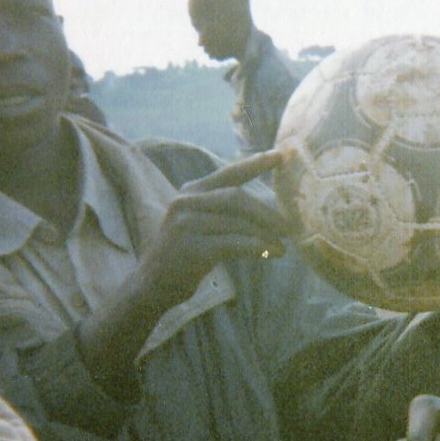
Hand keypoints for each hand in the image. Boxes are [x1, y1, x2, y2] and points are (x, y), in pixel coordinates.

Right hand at [135, 148, 296, 310]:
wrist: (152, 285)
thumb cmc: (184, 256)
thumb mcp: (200, 225)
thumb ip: (224, 213)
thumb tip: (269, 214)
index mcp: (190, 192)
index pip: (228, 174)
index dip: (256, 164)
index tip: (281, 155)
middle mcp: (185, 203)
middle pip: (236, 198)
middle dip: (266, 212)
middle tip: (287, 227)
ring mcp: (186, 225)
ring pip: (239, 223)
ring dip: (265, 236)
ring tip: (281, 248)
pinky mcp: (192, 248)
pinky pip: (235, 243)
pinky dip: (257, 248)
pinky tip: (270, 254)